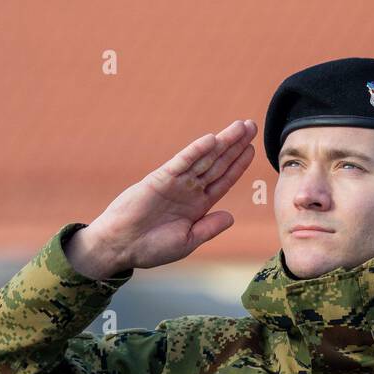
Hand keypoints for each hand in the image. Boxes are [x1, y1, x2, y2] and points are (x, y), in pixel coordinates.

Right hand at [66, 118, 256, 277]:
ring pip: (204, 158)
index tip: (252, 150)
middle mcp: (189, 190)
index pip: (223, 181)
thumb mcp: (188, 241)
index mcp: (198, 206)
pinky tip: (211, 140)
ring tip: (240, 126)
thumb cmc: (152, 248)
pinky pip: (182, 163)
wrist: (121, 246)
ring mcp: (176, 183)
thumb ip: (209, 228)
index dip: (238, 165)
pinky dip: (196, 151)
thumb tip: (231, 216)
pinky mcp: (160, 179)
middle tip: (252, 126)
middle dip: (235, 145)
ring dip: (223, 142)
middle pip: (217, 163)